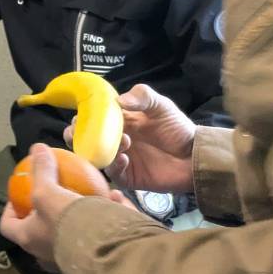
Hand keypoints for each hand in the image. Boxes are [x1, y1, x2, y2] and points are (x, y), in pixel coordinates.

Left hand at [0, 144, 131, 265]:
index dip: (8, 210)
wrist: (108, 252)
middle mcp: (46, 252)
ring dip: (80, 209)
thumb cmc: (67, 223)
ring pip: (73, 229)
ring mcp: (72, 255)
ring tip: (87, 190)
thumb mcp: (48, 192)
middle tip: (53, 192)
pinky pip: (100, 231)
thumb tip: (37, 148)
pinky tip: (115, 197)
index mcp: (29, 239)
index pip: (7, 226)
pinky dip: (107, 214)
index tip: (18, 194)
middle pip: (40, 228)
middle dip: (48, 210)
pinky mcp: (97, 255)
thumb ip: (42, 171)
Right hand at [67, 83, 195, 193]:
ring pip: (96, 157)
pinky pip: (113, 173)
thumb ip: (142, 96)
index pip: (90, 119)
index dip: (81, 117)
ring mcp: (120, 159)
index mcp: (118, 122)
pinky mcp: (128, 177)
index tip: (79, 115)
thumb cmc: (177, 128)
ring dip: (100, 149)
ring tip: (122, 142)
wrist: (196, 156)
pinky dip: (114, 166)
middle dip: (76, 136)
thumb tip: (118, 100)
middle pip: (85, 140)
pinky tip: (125, 157)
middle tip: (78, 133)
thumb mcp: (162, 105)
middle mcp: (114, 140)